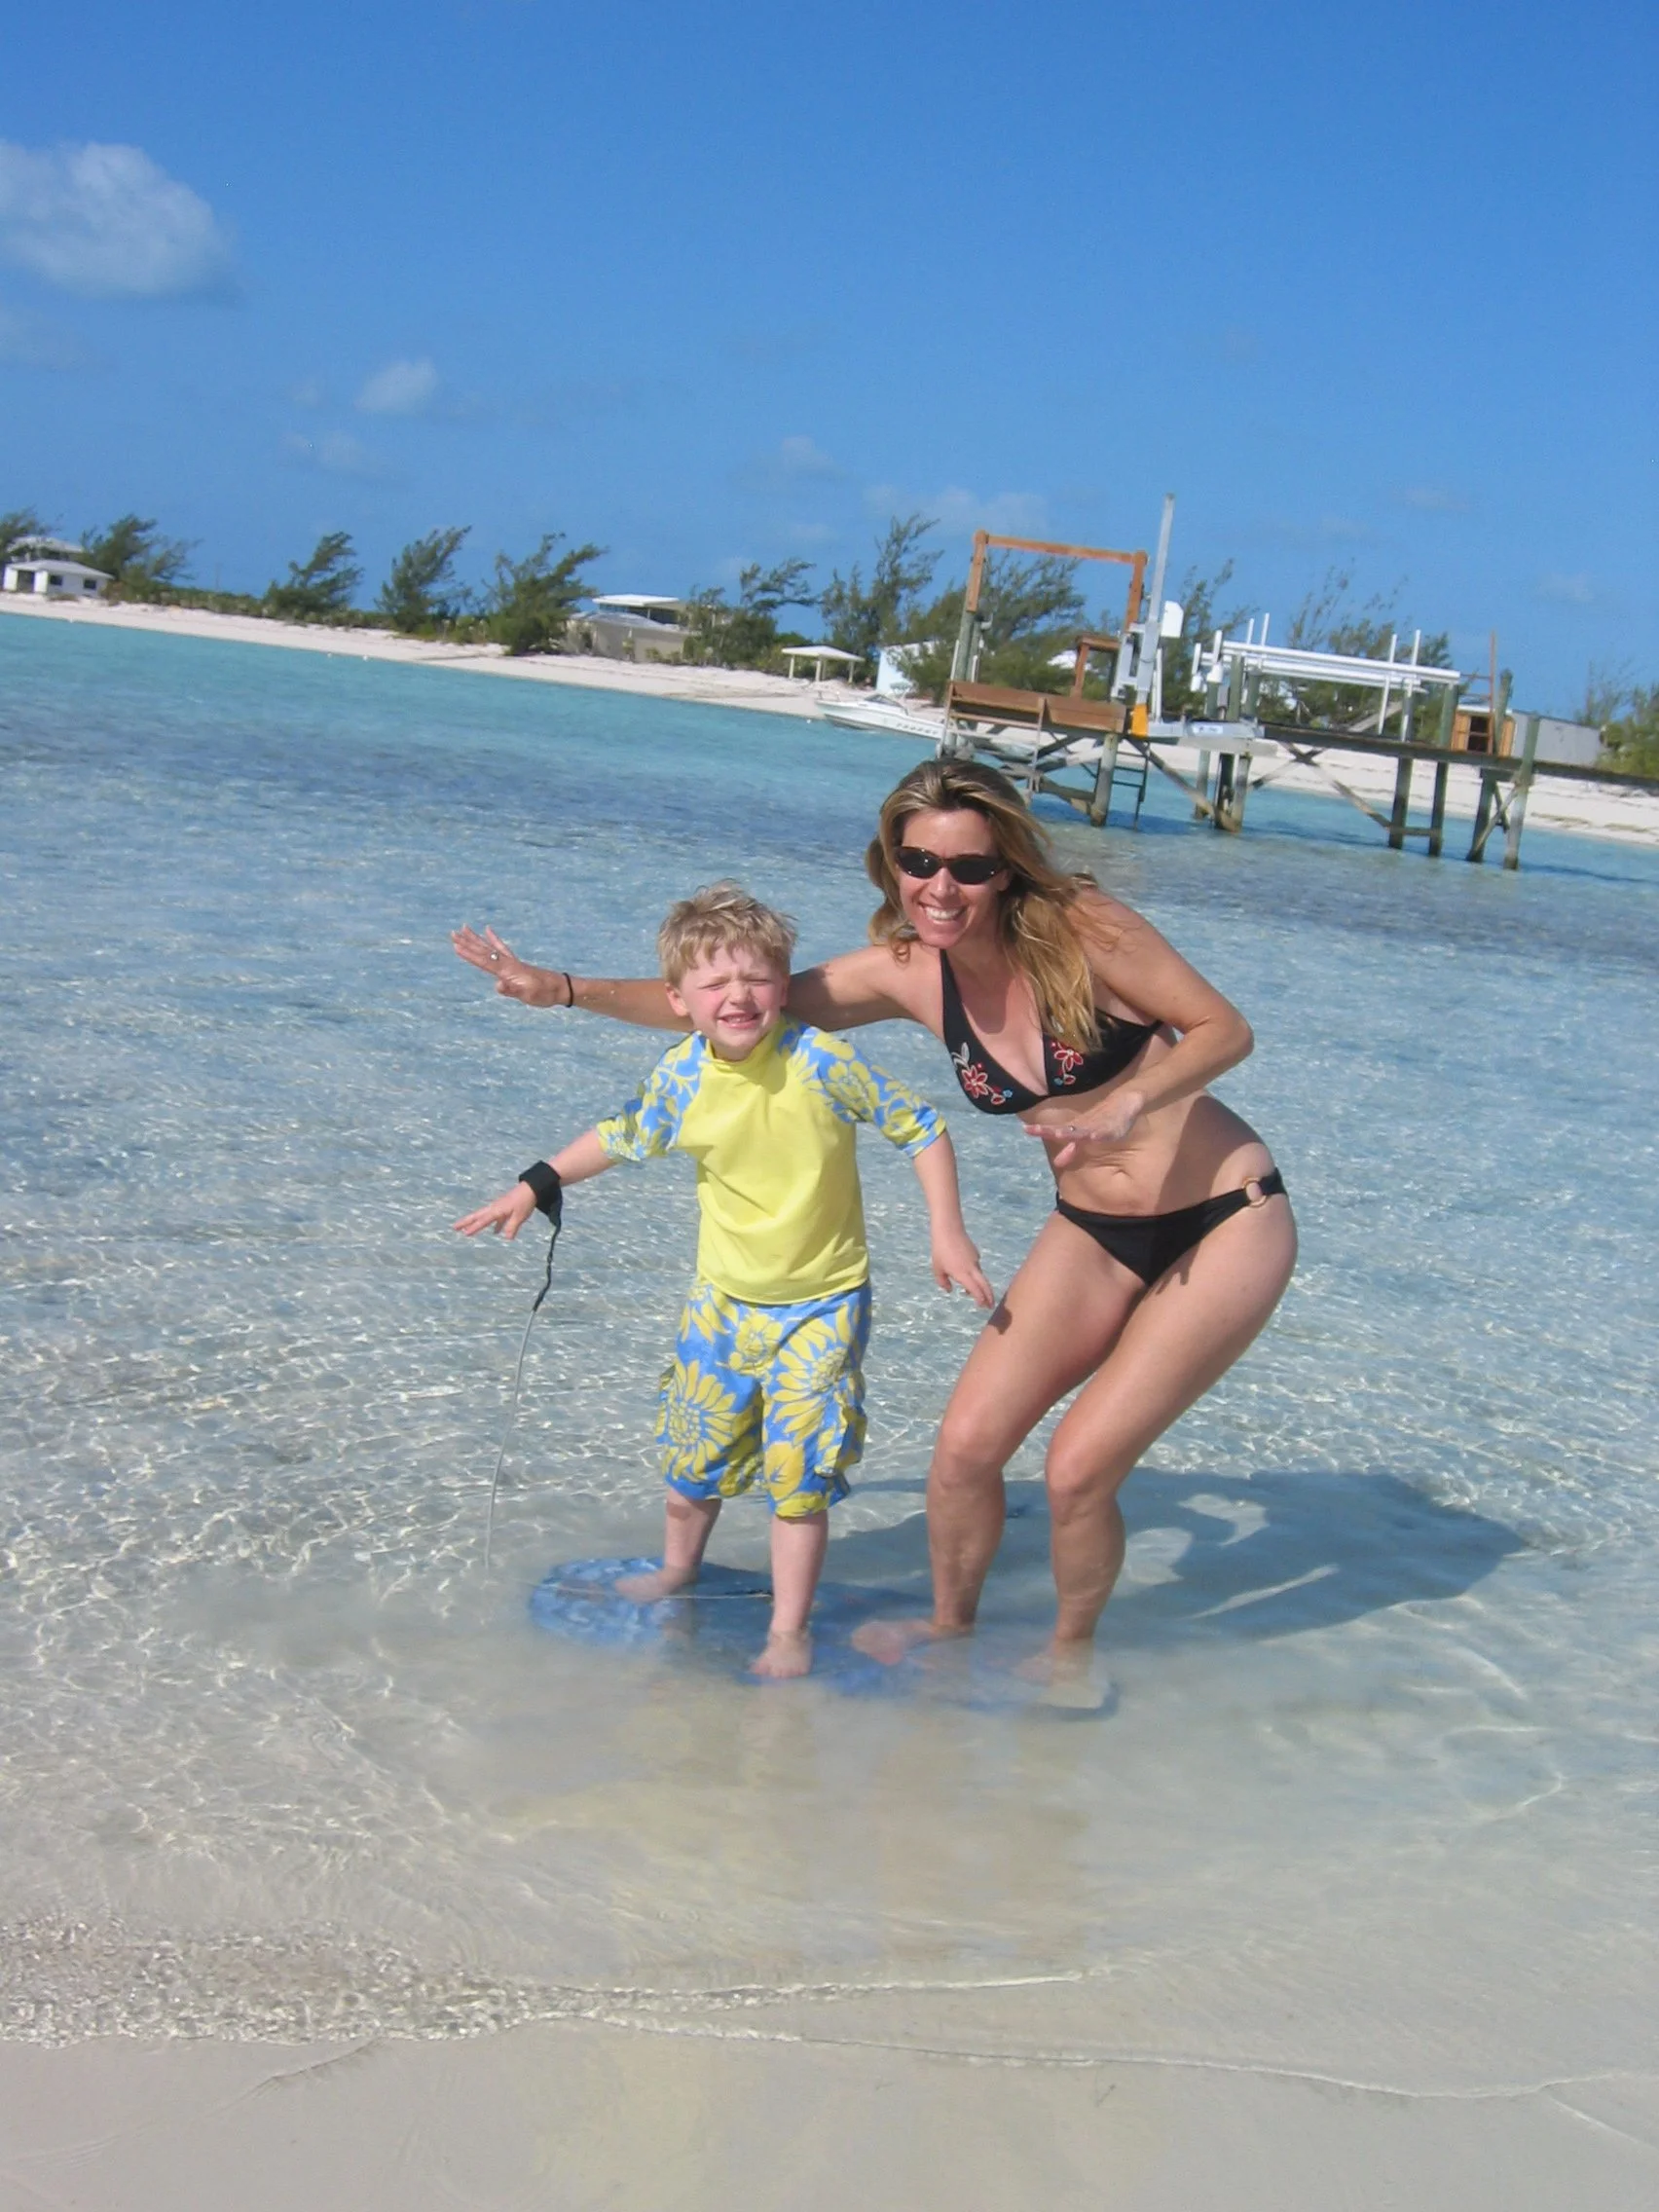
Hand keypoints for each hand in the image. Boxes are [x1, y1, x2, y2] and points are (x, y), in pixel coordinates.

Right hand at [451, 925, 558, 1005]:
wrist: (560, 988)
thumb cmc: (544, 994)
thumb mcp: (528, 996)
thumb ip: (512, 990)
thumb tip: (498, 985)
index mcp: (508, 971)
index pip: (485, 962)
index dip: (469, 955)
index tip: (456, 946)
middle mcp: (508, 963)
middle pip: (484, 951)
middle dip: (467, 943)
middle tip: (453, 933)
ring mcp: (512, 961)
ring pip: (489, 947)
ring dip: (476, 938)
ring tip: (464, 928)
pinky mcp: (515, 963)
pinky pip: (501, 948)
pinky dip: (493, 939)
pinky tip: (489, 930)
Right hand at [453, 1182, 538, 1240]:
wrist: (532, 1188)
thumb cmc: (525, 1201)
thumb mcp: (519, 1216)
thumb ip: (512, 1227)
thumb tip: (506, 1238)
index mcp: (497, 1210)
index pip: (483, 1221)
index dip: (474, 1228)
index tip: (464, 1233)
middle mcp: (495, 1208)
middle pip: (477, 1216)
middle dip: (465, 1222)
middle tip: (454, 1227)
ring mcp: (499, 1207)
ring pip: (484, 1216)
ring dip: (475, 1222)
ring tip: (467, 1230)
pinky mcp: (504, 1208)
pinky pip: (496, 1218)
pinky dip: (494, 1224)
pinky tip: (495, 1232)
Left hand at [931, 1228, 995, 1308]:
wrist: (948, 1230)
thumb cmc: (940, 1250)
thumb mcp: (937, 1269)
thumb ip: (942, 1282)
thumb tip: (949, 1290)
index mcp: (962, 1274)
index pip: (975, 1290)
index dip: (981, 1299)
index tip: (983, 1306)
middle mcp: (972, 1268)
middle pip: (985, 1285)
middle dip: (989, 1297)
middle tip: (990, 1306)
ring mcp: (975, 1260)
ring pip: (979, 1276)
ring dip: (979, 1285)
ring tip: (970, 1293)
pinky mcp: (975, 1253)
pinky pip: (976, 1266)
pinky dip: (973, 1273)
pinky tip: (963, 1269)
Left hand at [1022, 1086, 1145, 1170]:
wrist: (1124, 1103)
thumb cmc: (1101, 1119)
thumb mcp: (1085, 1136)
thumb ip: (1071, 1150)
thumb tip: (1057, 1163)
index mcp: (1075, 1128)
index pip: (1055, 1130)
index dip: (1041, 1130)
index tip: (1025, 1130)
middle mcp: (1083, 1125)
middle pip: (1065, 1129)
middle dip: (1051, 1131)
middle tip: (1036, 1130)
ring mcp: (1097, 1125)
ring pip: (1083, 1130)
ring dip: (1072, 1133)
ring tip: (1060, 1135)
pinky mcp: (1112, 1127)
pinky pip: (1105, 1131)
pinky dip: (1099, 1133)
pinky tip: (1094, 1137)